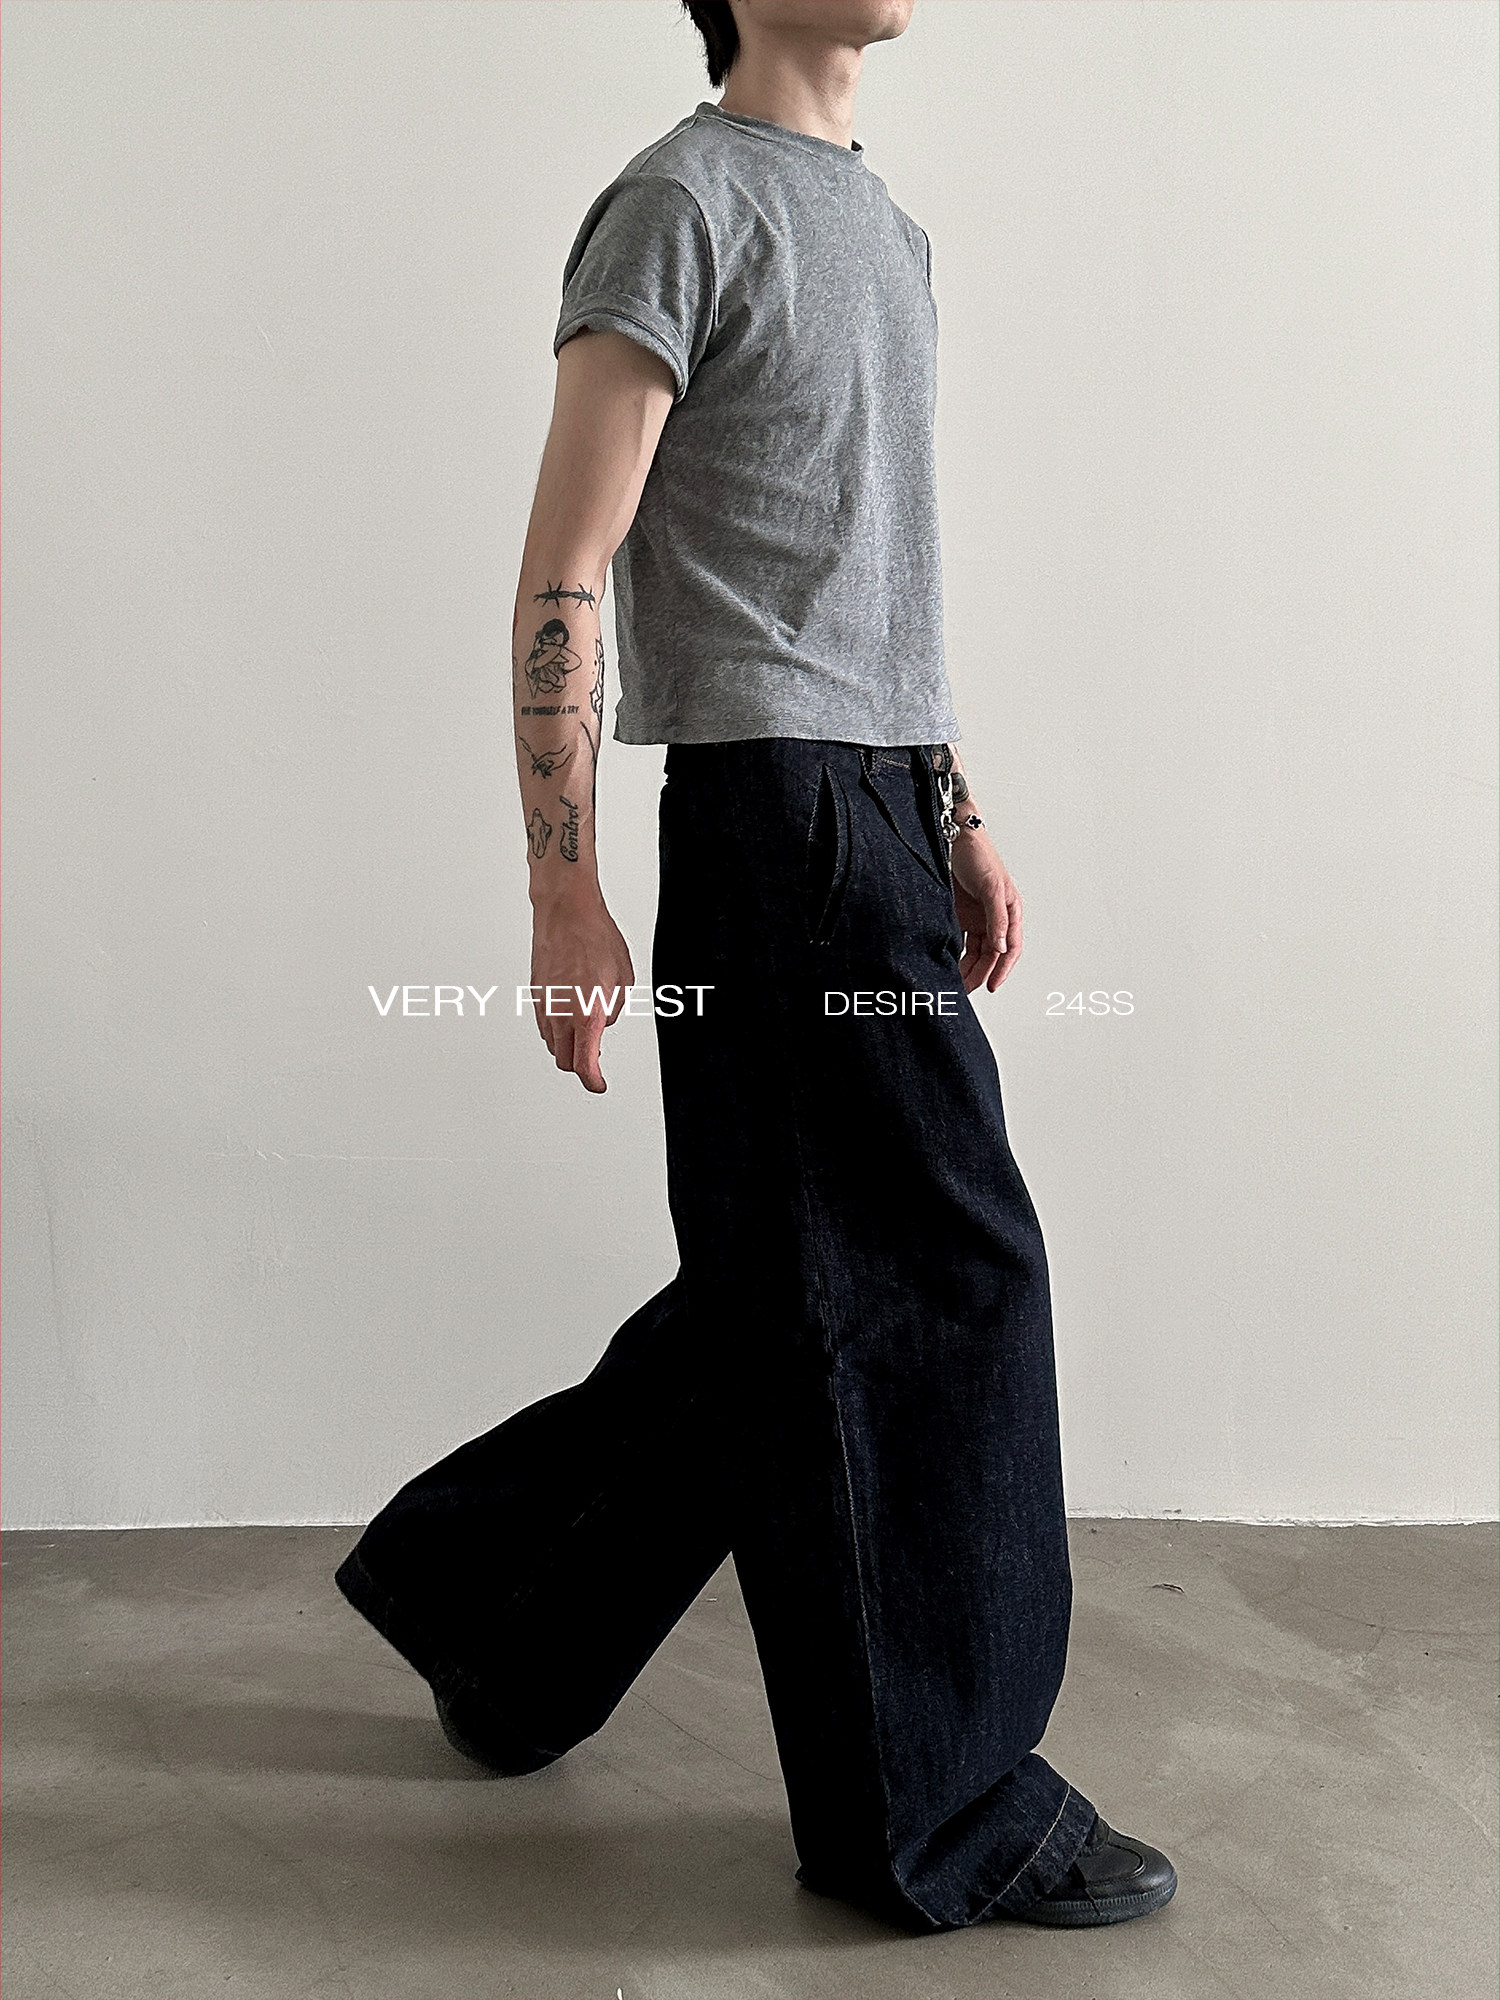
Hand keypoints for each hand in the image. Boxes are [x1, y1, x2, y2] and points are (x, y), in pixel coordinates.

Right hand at [529, 888, 633, 1092]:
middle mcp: (560, 1015)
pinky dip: (557, 1031)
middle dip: (581, 1067)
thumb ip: (614, 1010)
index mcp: (586, 1016)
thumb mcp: (624, 978)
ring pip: (552, 1045)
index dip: (593, 1082)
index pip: (585, 1066)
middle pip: (566, 1061)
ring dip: (568, 1049)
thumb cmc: (595, 938)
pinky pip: (544, 1025)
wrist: (566, 912)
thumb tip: (604, 1021)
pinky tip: (569, 1020)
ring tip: (584, 1039)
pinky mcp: (536, 994)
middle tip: (596, 1063)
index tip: (599, 1085)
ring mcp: (544, 1006)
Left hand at [949, 826, 1023, 991]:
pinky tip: (947, 964)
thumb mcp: (991, 887)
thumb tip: (1001, 947)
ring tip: (956, 982)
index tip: (991, 986)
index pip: (1010, 948)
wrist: (955, 837)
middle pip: (991, 954)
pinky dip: (955, 953)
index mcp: (1010, 912)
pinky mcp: (961, 914)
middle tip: (966, 990)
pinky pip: (960, 940)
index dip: (1002, 969)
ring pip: (975, 951)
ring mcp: (978, 917)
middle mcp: (995, 918)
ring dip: (967, 967)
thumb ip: (996, 918)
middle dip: (980, 973)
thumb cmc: (979, 856)